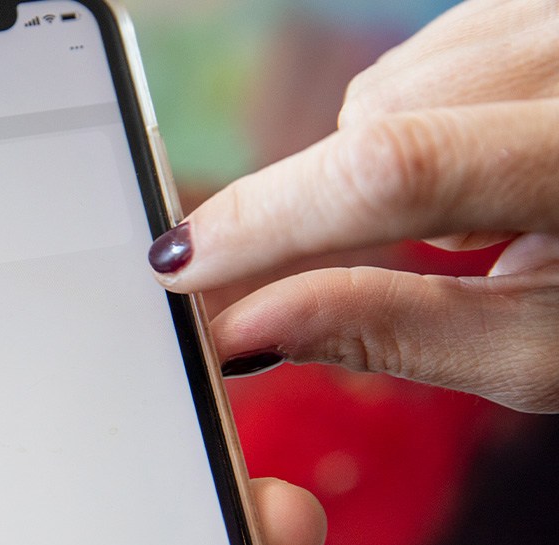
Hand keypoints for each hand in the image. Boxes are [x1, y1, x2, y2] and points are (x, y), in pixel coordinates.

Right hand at [149, 0, 558, 411]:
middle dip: (335, 206)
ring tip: (479, 212)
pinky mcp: (527, 4)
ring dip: (388, 163)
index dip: (271, 217)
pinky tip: (488, 156)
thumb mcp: (541, 349)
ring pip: (385, 87)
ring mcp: (547, 15)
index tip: (183, 264)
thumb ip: (387, 332)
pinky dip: (421, 119)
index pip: (396, 169)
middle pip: (376, 122)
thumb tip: (248, 325)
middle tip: (396, 263)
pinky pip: (421, 56)